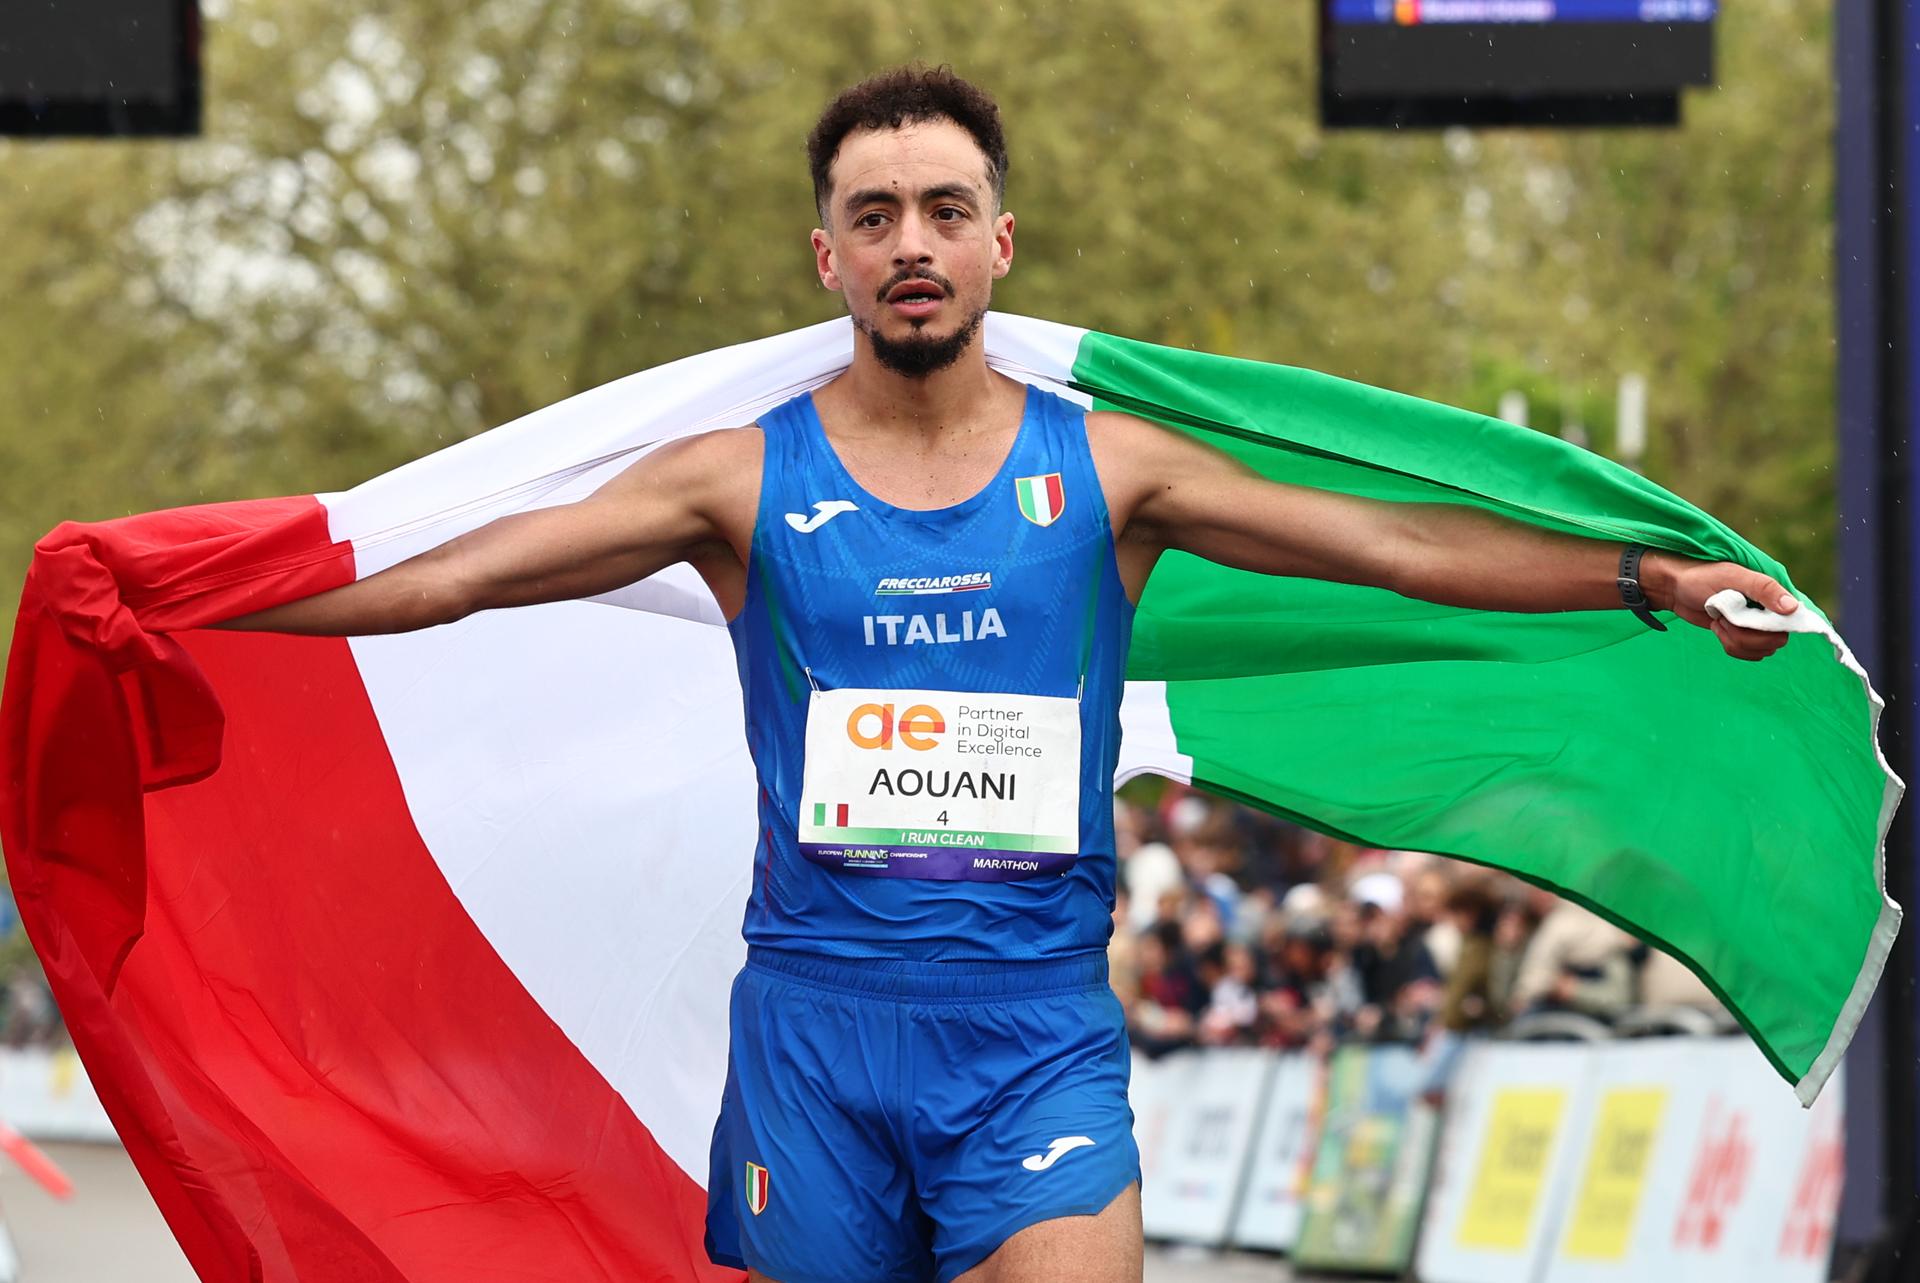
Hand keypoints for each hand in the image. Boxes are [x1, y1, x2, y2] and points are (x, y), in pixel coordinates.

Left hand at [1645, 553, 1796, 661]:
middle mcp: (1770, 611)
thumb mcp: (1733, 578)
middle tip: (1726, 619)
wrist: (1674, 588)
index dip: (1775, 628)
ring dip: (1735, 641)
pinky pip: (1747, 654)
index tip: (1751, 622)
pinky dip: (1730, 646)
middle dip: (1747, 636)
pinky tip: (1718, 628)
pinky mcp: (1741, 636)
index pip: (1793, 621)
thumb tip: (1793, 608)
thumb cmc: (1702, 576)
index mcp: (1773, 594)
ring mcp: (1755, 625)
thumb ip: (1764, 590)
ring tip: (1719, 621)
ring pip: (1761, 651)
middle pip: (1776, 641)